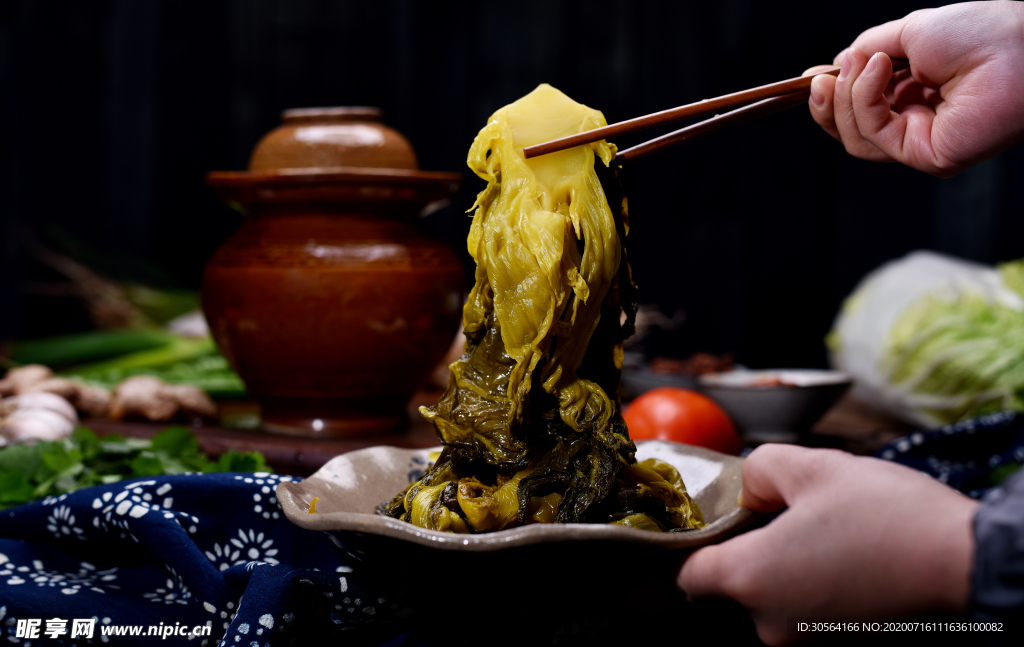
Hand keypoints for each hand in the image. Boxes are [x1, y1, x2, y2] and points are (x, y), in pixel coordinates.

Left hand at [678, 444, 977, 645]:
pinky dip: (815, 580)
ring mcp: (808, 640)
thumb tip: (747, 487)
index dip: (695, 542)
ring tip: (825, 526)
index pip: (689, 575)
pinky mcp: (841, 644)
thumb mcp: (811, 467)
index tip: (715, 517)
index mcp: (750, 578)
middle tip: (783, 509)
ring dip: (786, 561)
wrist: (965, 562)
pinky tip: (846, 550)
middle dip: (750, 545)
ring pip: (773, 593)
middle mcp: (770, 621)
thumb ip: (758, 470)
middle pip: (733, 583)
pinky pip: (807, 607)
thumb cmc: (885, 515)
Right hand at [804, 1, 1023, 176]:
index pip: (859, 108)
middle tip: (819, 80)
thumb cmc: (979, 32)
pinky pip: (875, 136)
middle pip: (849, 130)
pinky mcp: (926, 156)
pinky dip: (866, 101)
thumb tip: (836, 65)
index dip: (832, 96)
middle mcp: (916, 122)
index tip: (813, 77)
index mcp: (914, 93)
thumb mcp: (908, 33)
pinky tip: (881, 69)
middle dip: (828, 106)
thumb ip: (868, 50)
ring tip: (863, 63)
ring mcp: (921, 142)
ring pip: (856, 138)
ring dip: (847, 99)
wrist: (1018, 45)